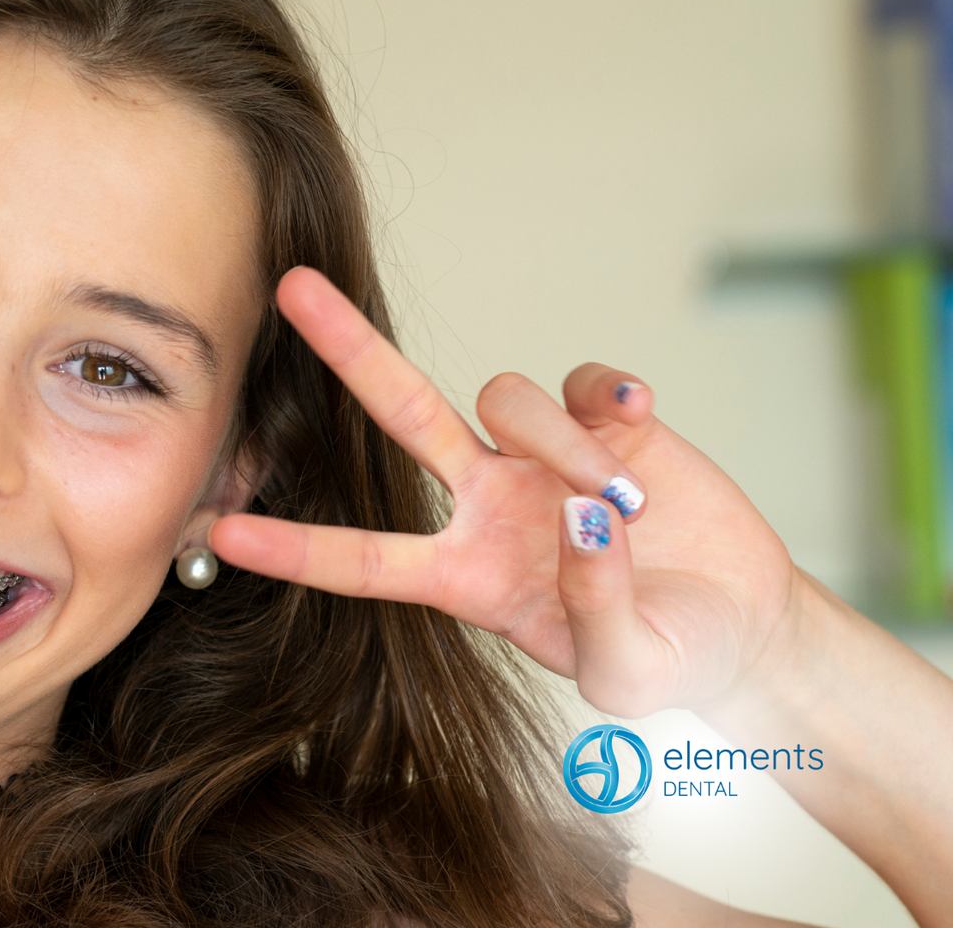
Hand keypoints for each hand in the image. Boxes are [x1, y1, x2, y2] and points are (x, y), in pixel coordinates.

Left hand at [211, 267, 801, 717]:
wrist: (743, 629)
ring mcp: (539, 457)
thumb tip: (578, 523)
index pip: (364, 563)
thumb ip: (598, 612)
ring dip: (560, 444)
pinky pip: (583, 383)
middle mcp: (485, 504)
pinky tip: (638, 423)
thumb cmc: (668, 661)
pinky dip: (606, 395)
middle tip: (293, 289)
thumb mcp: (630, 674)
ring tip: (625, 508)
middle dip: (348, 350)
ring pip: (505, 399)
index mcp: (467, 577)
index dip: (295, 548)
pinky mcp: (605, 424)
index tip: (220, 532)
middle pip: (401, 413)